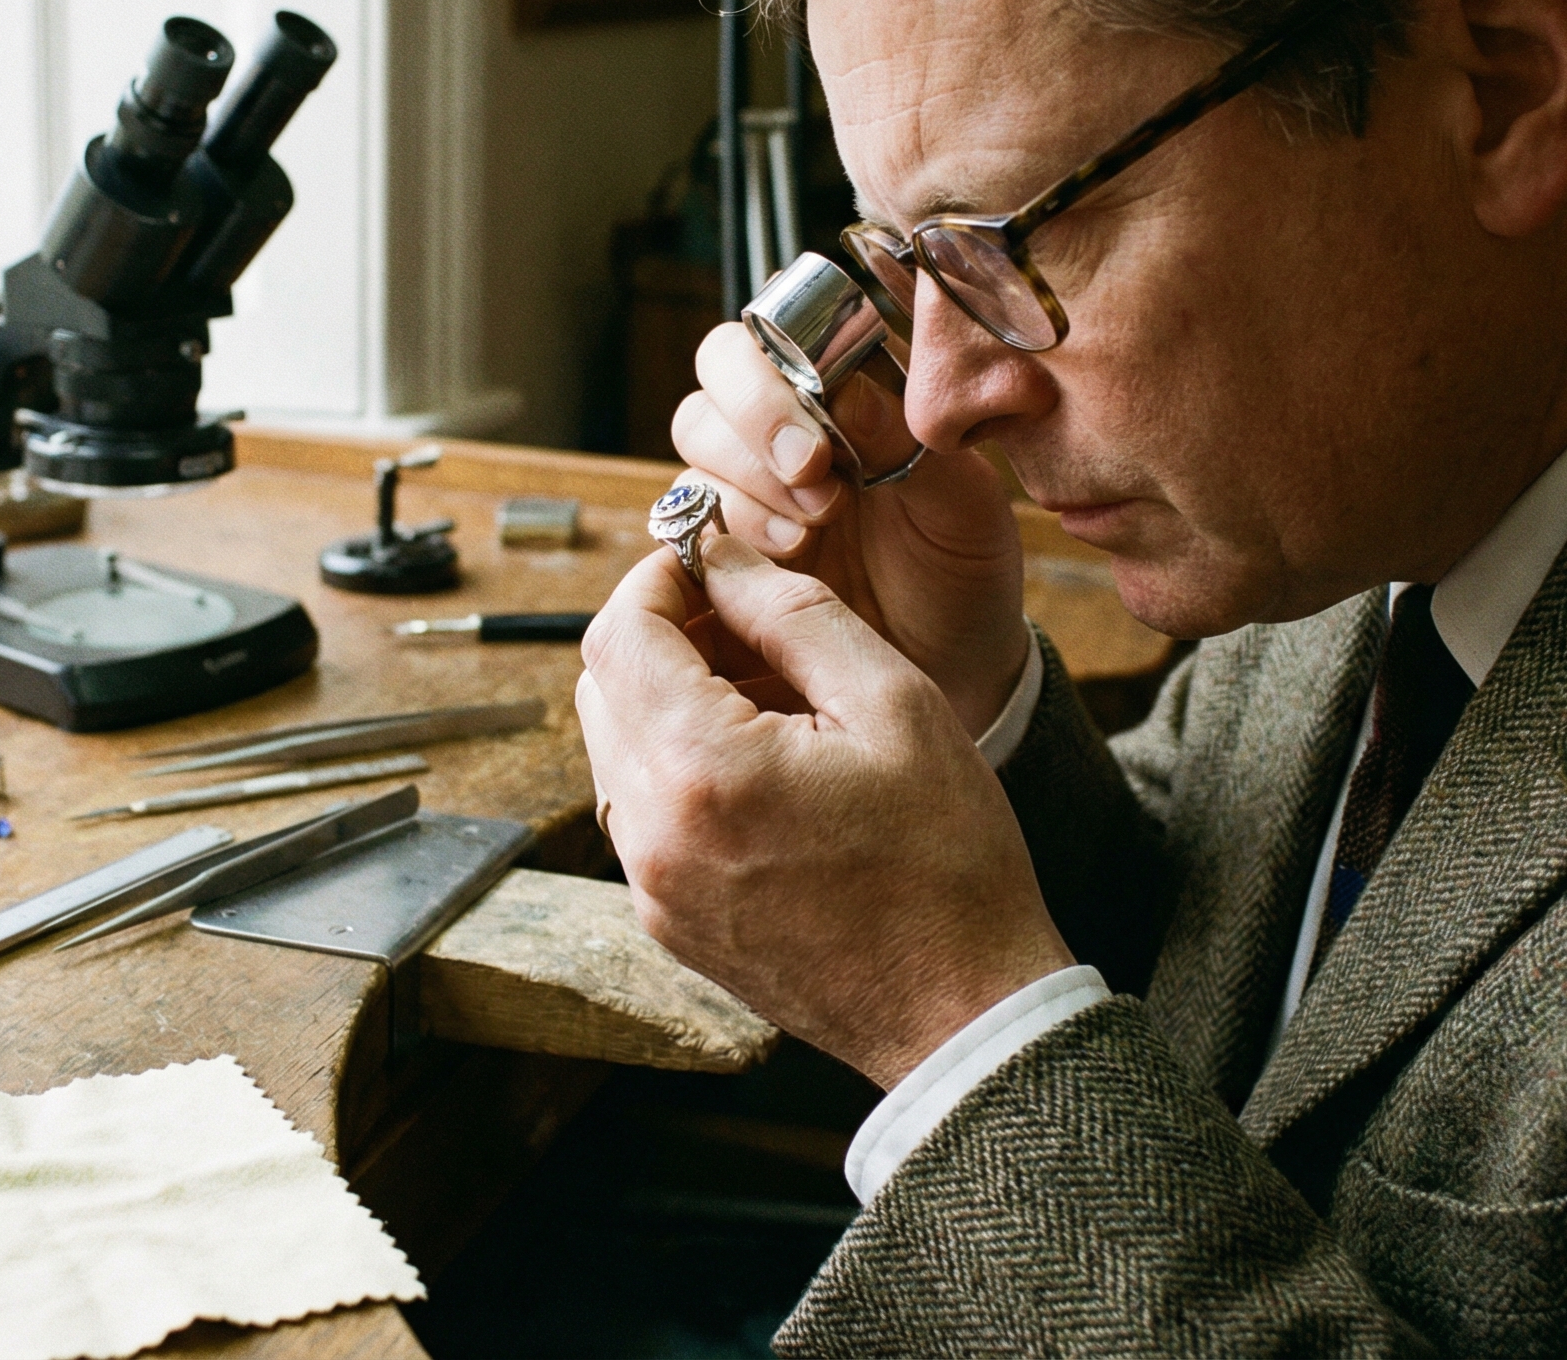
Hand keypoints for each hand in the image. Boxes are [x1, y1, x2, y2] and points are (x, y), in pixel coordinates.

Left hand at [577, 532, 1074, 1089]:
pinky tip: (763, 762)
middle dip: (660, 634)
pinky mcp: (666, 920)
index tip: (709, 557)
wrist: (963, 1011)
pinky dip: (679, 766)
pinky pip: (642, 811)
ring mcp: (652, 886)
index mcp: (703, 771)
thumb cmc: (948, 858)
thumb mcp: (893, 701)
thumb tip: (720, 554)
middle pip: (603, 687)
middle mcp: (653, 833)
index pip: (621, 633)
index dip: (659, 578)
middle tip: (743, 615)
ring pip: (616, 749)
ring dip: (668, 699)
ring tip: (767, 690)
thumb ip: (793, 610)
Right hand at [672, 322, 1028, 735]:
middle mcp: (786, 428)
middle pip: (714, 385)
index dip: (778, 382)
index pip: (774, 338)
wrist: (949, 667)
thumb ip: (906, 440)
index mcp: (846, 391)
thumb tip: (847, 389)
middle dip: (751, 432)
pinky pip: (685, 526)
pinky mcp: (725, 551)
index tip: (821, 444)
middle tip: (811, 485)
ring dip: (744, 493)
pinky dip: (721, 544)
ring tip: (807, 538)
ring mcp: (749, 487)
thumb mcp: (962, 504)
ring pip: (694, 453)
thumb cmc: (963, 569)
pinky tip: (783, 567)